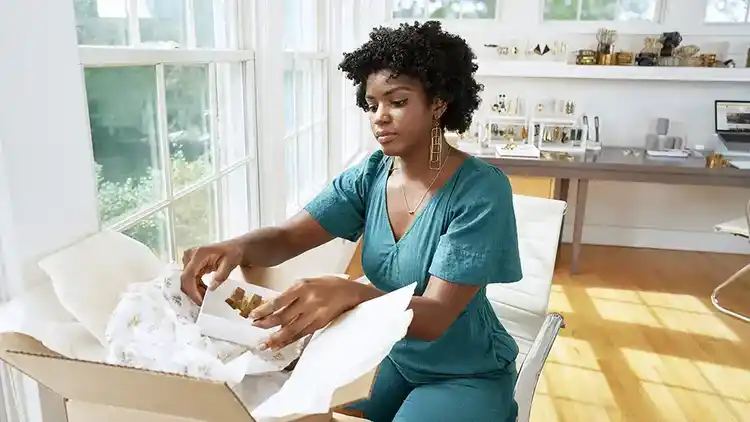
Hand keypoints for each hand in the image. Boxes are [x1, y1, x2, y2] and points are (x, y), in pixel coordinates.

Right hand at [181, 241, 243, 304]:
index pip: (189, 274)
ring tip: (206, 297)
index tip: (200, 301)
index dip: (192, 290)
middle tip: (203, 302)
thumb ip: (221, 275)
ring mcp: (190, 260)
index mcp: (200, 253)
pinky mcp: (192, 265)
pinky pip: (191, 279)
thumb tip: (211, 289)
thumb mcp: (230, 263)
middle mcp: (191, 255)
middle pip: (185, 279)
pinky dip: (197, 287)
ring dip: (195, 291)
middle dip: (193, 292)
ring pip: (187, 281)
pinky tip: (205, 291)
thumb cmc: (233, 252)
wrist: (234, 247)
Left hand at [251, 276, 365, 350]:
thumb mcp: (307, 282)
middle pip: (282, 317)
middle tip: (254, 328)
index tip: (252, 315)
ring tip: (263, 345)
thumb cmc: (327, 285)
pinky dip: (288, 341)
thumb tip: (273, 308)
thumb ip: (291, 294)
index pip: (278, 301)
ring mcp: (314, 315)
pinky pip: (301, 335)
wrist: (350, 293)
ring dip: (275, 339)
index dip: (264, 310)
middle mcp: (307, 302)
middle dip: (265, 324)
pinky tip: (278, 345)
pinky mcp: (319, 324)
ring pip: (291, 330)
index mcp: (302, 287)